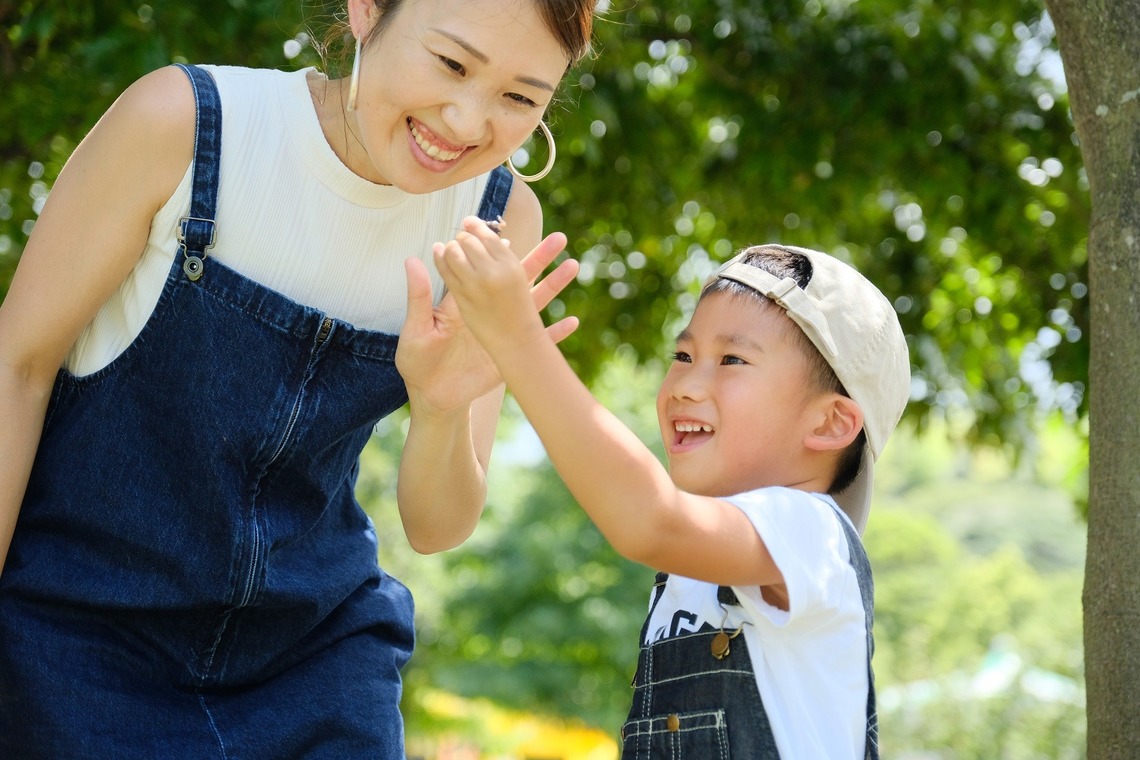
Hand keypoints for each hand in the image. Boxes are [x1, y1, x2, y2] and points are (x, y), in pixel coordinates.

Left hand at [396, 218, 578, 414]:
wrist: (432, 397)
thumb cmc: (418, 362)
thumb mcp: (417, 329)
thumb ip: (419, 297)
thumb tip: (412, 259)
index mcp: (466, 304)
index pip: (486, 271)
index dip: (498, 255)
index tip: (510, 238)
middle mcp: (489, 313)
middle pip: (518, 281)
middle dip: (538, 259)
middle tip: (558, 240)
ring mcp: (503, 334)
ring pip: (533, 305)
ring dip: (554, 286)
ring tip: (573, 266)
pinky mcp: (510, 356)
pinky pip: (538, 344)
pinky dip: (556, 334)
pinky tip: (573, 322)